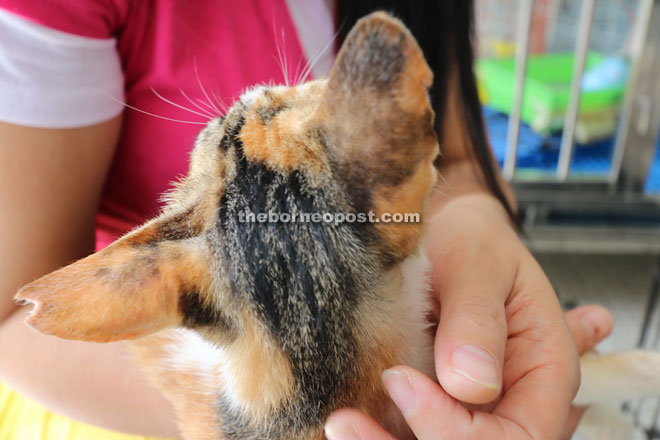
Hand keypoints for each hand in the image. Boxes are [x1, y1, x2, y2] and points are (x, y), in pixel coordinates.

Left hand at [324, 194, 613, 438]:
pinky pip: (410, 433)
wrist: (446, 230)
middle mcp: (513, 398)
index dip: (460, 429)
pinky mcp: (436, 405)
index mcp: (544, 368)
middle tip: (349, 420)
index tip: (399, 381)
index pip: (521, 433)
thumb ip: (478, 318)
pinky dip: (378, 433)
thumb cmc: (473, 240)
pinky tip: (349, 418)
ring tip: (344, 422)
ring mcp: (473, 407)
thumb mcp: (478, 263)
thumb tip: (471, 382)